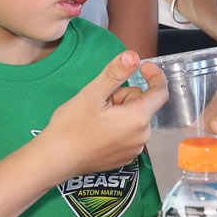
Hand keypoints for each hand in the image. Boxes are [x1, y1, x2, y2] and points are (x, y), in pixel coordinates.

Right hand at [43, 51, 168, 173]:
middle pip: (142, 104)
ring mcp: (133, 150)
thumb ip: (115, 73)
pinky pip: (128, 134)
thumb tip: (133, 56)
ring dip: (121, 113)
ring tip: (96, 118)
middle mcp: (142, 137)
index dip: (154, 75)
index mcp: (138, 118)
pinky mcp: (124, 158)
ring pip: (134, 119)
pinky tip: (97, 131)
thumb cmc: (71, 127)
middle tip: (100, 102)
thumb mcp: (92, 93)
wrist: (55, 160)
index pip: (160, 92)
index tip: (143, 67)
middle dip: (125, 97)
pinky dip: (117, 128)